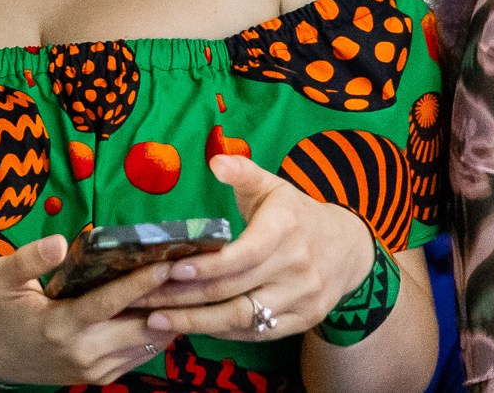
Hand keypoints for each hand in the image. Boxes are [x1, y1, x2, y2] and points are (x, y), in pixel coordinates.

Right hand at [0, 234, 179, 387]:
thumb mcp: (0, 276)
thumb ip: (29, 259)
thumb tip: (61, 242)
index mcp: (59, 326)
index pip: (109, 304)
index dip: (140, 284)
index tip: (167, 264)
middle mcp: (83, 353)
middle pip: (140, 329)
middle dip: (168, 301)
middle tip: (191, 272)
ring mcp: (95, 370)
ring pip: (146, 347)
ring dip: (167, 318)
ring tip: (186, 289)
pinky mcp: (101, 377)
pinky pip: (139, 357)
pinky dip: (155, 335)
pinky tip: (165, 311)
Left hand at [137, 155, 379, 341]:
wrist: (349, 249)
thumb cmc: (296, 214)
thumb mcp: (272, 185)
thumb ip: (242, 171)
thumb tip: (215, 160)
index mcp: (285, 230)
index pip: (243, 255)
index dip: (207, 266)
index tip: (170, 269)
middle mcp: (297, 267)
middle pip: (234, 290)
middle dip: (185, 297)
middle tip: (144, 299)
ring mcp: (303, 298)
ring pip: (244, 317)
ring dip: (197, 322)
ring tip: (156, 319)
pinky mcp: (304, 319)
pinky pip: (259, 332)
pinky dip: (224, 332)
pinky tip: (192, 327)